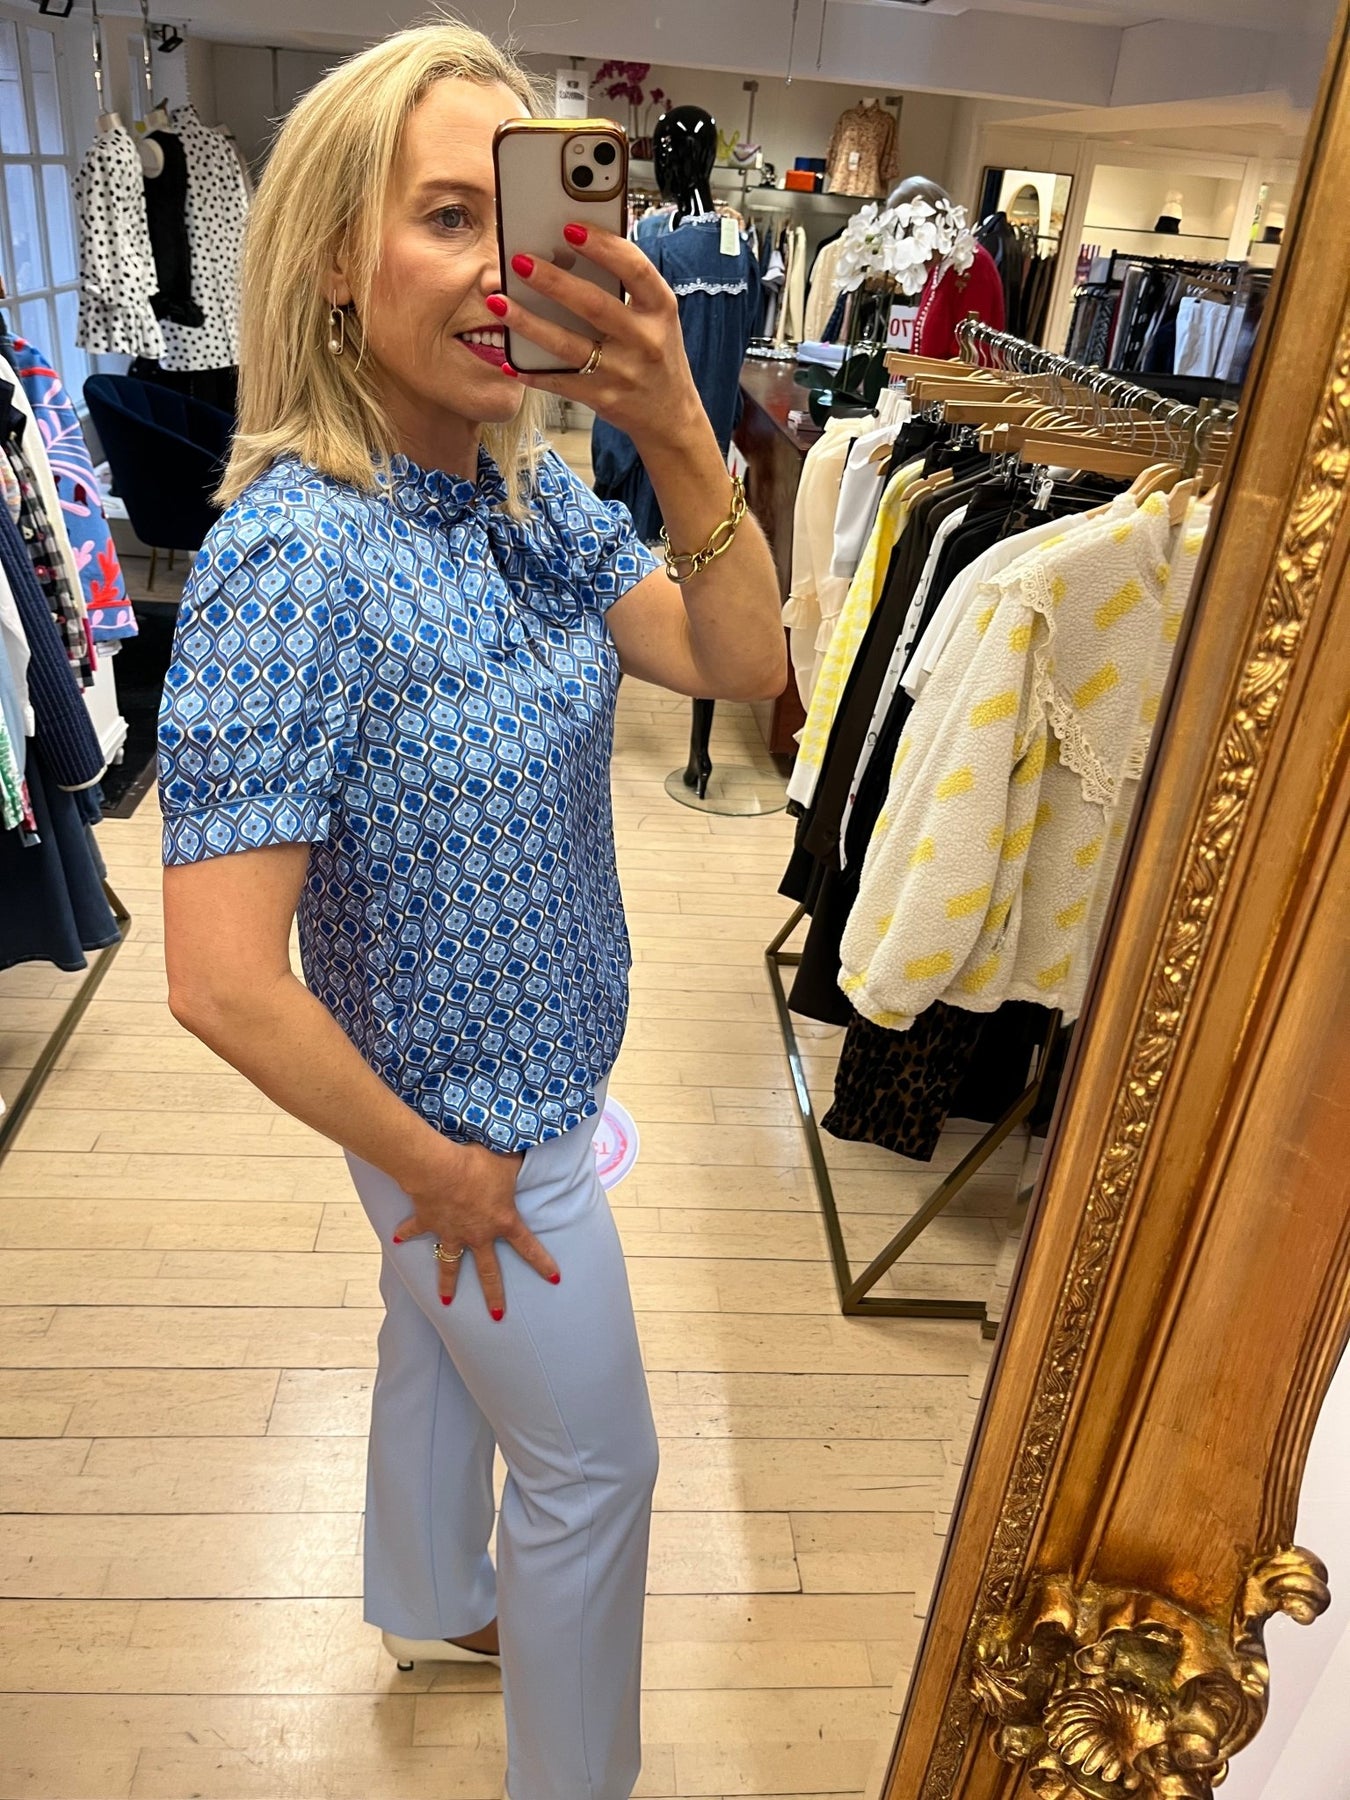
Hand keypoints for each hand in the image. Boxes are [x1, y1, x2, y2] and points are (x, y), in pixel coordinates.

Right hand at [392, 1139, 558, 1317]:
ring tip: (446, 1302)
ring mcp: (451, 1232)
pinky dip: (406, 1234)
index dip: (543, 1263)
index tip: (554, 1279)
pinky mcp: (428, 1222)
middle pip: (488, 1272)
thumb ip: (520, 1163)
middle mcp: (477, 1234)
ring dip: (447, 1284)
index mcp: (502, 1221)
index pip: (528, 1246)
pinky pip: (415, 1231)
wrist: (439, 1167)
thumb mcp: (509, 1161)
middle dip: (494, 1296)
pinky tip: (397, 1239)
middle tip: (498, 1316)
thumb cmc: (479, 1163)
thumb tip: (532, 1150)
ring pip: (450, 1265)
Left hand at [491, 225, 708, 452]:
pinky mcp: (604, 399)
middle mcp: (644, 339)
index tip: (570, 228)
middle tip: (519, 261)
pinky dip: (533, 372)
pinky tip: (509, 361)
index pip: (634, 269)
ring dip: (529, 323)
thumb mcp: (655, 317)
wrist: (671, 416)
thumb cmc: (656, 354)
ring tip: (498, 302)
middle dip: (553, 281)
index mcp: (660, 308)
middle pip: (593, 305)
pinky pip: (561, 383)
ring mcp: (623, 372)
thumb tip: (572, 249)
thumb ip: (626, 288)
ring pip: (568, 345)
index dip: (603, 246)